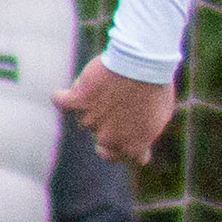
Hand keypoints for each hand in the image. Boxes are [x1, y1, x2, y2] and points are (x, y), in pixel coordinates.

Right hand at [55, 57, 177, 166]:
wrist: (144, 64)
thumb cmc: (156, 86)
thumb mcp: (160, 115)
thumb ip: (144, 133)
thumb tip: (137, 146)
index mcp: (132, 145)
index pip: (114, 156)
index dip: (117, 147)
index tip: (120, 137)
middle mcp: (109, 138)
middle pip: (100, 136)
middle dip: (110, 122)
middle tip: (121, 103)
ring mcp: (91, 120)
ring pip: (84, 117)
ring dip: (93, 104)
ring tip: (110, 85)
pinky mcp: (76, 101)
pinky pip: (60, 101)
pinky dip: (63, 96)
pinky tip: (72, 89)